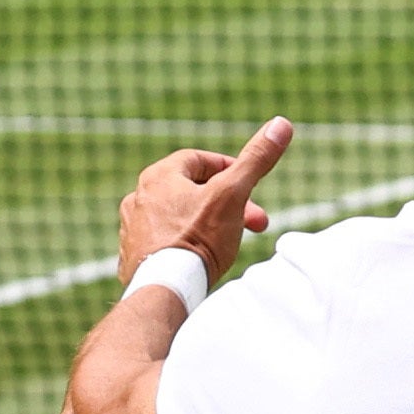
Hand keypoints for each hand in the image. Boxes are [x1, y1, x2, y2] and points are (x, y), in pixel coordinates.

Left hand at [121, 116, 292, 281]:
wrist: (165, 289)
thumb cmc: (198, 238)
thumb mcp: (234, 194)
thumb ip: (256, 160)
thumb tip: (281, 124)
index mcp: (159, 176)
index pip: (199, 161)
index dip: (230, 169)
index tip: (250, 185)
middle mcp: (138, 197)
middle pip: (191, 192)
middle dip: (227, 205)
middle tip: (255, 223)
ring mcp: (132, 229)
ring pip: (176, 217)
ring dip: (204, 224)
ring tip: (227, 242)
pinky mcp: (132, 257)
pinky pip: (162, 243)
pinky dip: (183, 245)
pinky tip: (198, 259)